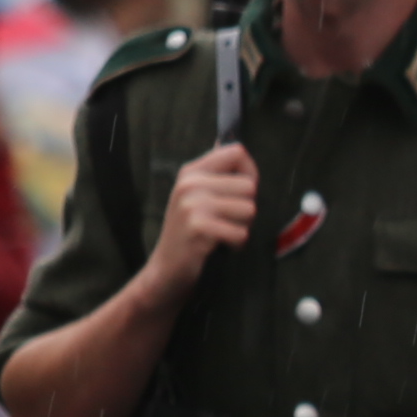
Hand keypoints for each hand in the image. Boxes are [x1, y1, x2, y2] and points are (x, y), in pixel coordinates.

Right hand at [150, 144, 259, 290]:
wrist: (166, 268)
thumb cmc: (188, 232)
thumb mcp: (196, 195)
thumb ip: (217, 173)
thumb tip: (240, 148)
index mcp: (192, 171)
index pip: (237, 152)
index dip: (250, 172)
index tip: (240, 192)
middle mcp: (190, 183)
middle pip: (249, 185)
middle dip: (246, 208)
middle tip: (226, 221)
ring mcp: (193, 205)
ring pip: (249, 209)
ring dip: (242, 227)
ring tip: (222, 233)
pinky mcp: (199, 228)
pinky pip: (241, 233)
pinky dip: (237, 244)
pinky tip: (220, 246)